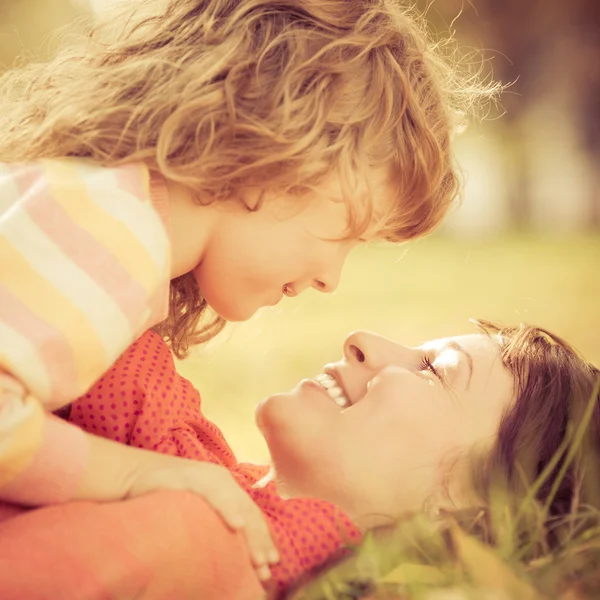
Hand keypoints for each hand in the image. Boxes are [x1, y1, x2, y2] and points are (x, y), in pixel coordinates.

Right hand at [126, 456, 278, 580]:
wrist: (131, 475)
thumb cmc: (162, 496)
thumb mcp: (192, 506)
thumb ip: (211, 518)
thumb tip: (231, 545)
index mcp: (224, 485)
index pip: (249, 513)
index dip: (262, 537)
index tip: (271, 563)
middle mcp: (220, 478)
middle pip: (248, 511)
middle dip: (260, 542)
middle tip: (266, 568)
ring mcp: (205, 476)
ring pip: (236, 504)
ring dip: (249, 533)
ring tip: (258, 558)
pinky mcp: (189, 477)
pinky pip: (212, 494)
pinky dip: (227, 508)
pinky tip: (237, 524)